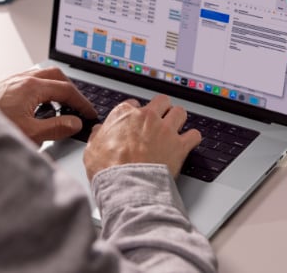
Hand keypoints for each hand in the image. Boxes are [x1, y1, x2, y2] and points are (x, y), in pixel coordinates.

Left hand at [0, 66, 96, 144]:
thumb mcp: (30, 133)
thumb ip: (57, 128)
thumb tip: (74, 123)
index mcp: (31, 87)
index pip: (66, 90)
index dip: (81, 102)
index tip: (89, 113)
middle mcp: (21, 79)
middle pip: (55, 76)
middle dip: (70, 90)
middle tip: (77, 106)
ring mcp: (10, 82)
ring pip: (41, 77)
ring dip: (54, 89)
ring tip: (59, 108)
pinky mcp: (1, 88)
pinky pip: (28, 83)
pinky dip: (40, 92)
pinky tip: (37, 108)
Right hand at [83, 94, 201, 180]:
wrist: (127, 186)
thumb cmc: (109, 170)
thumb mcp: (92, 150)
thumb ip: (98, 136)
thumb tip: (99, 132)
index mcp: (124, 114)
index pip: (133, 104)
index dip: (136, 113)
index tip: (136, 121)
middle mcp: (147, 117)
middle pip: (161, 101)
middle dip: (161, 109)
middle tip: (159, 119)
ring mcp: (165, 129)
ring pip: (180, 112)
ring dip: (178, 119)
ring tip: (175, 128)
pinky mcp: (179, 145)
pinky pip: (194, 135)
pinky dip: (192, 139)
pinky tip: (188, 142)